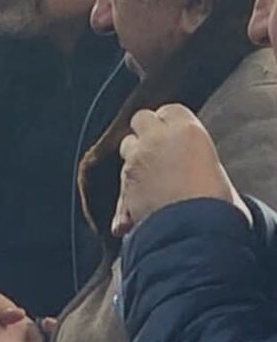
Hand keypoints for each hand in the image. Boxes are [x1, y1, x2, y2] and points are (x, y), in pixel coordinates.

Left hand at [112, 105, 247, 236]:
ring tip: (151, 179)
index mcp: (188, 130)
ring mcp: (137, 159)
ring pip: (127, 145)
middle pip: (141, 118)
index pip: (170, 110)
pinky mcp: (125, 182)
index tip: (176, 137)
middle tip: (158, 151)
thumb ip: (197, 160)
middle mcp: (158, 139)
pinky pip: (123, 183)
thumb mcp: (217, 173)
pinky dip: (127, 196)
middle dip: (146, 131)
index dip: (171, 123)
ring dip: (134, 157)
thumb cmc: (218, 205)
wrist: (197, 231)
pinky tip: (135, 215)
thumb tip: (195, 170)